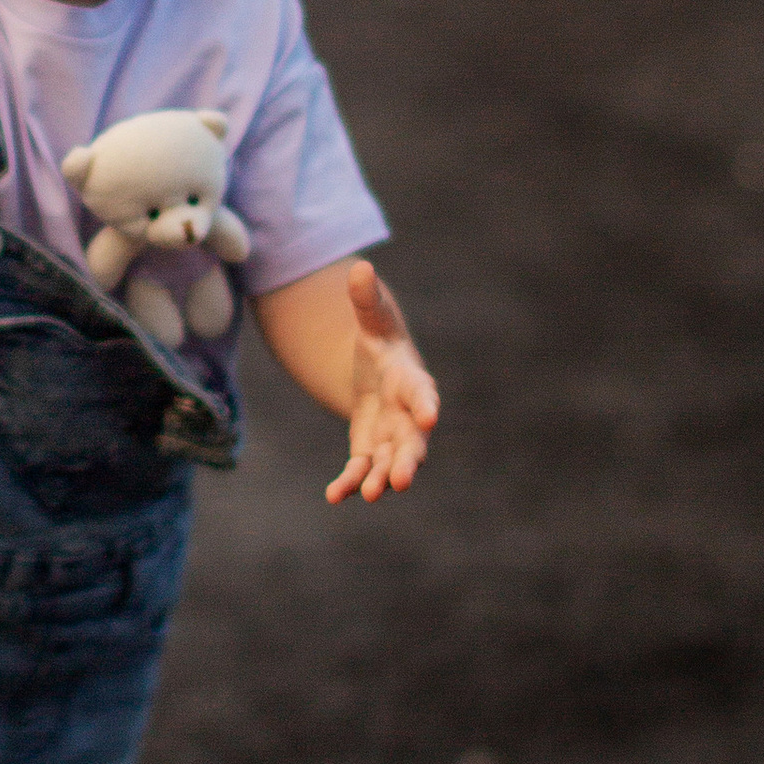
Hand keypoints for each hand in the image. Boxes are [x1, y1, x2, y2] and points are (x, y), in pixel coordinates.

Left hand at [324, 260, 439, 505]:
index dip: (426, 403)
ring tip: (370, 494)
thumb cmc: (381, 341)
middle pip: (413, 441)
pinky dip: (350, 482)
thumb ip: (366, 300)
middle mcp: (408, 415)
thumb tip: (358, 267)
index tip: (429, 415)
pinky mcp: (369, 449)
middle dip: (408, 460)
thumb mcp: (373, 320)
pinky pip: (362, 468)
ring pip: (390, 462)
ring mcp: (390, 436)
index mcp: (412, 380)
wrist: (375, 369)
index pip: (422, 393)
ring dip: (381, 478)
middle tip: (403, 480)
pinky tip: (334, 496)